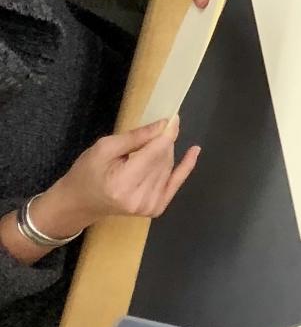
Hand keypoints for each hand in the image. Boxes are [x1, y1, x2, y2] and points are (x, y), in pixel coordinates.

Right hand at [35, 117, 199, 232]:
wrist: (79, 202)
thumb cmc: (86, 173)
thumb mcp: (104, 148)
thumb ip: (135, 137)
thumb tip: (163, 125)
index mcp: (122, 183)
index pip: (155, 152)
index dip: (166, 133)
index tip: (173, 117)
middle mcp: (139, 198)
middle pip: (163, 158)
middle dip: (160, 142)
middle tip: (148, 136)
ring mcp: (149, 206)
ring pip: (168, 167)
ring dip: (163, 154)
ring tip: (143, 152)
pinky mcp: (155, 209)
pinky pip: (176, 183)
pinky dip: (185, 167)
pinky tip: (194, 151)